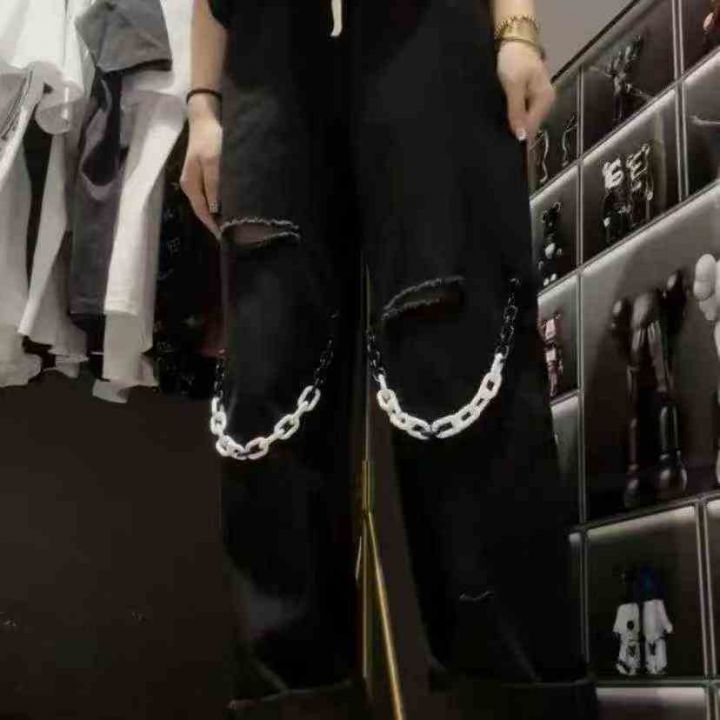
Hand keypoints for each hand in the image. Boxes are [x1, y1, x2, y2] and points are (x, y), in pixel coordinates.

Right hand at [181, 98, 222, 237]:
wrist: (206, 120)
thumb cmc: (210, 140)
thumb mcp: (212, 161)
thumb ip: (214, 185)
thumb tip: (216, 210)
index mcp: (191, 186)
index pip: (203, 213)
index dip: (214, 227)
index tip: (227, 239)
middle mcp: (192, 187)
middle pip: (205, 212)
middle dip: (217, 224)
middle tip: (234, 236)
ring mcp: (197, 182)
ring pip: (209, 205)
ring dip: (220, 215)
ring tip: (234, 227)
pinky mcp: (204, 176)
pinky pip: (212, 196)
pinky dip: (221, 204)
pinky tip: (231, 208)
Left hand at [497, 40, 554, 142]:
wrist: (515, 38)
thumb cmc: (515, 61)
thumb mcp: (514, 87)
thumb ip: (517, 111)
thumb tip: (521, 137)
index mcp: (545, 100)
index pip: (532, 128)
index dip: (518, 136)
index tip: (502, 142)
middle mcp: (546, 101)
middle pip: (530, 124)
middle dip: (516, 130)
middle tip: (497, 134)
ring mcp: (539, 97)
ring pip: (526, 119)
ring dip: (514, 122)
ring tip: (498, 127)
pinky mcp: (531, 94)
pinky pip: (523, 111)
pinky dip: (514, 114)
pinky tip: (504, 116)